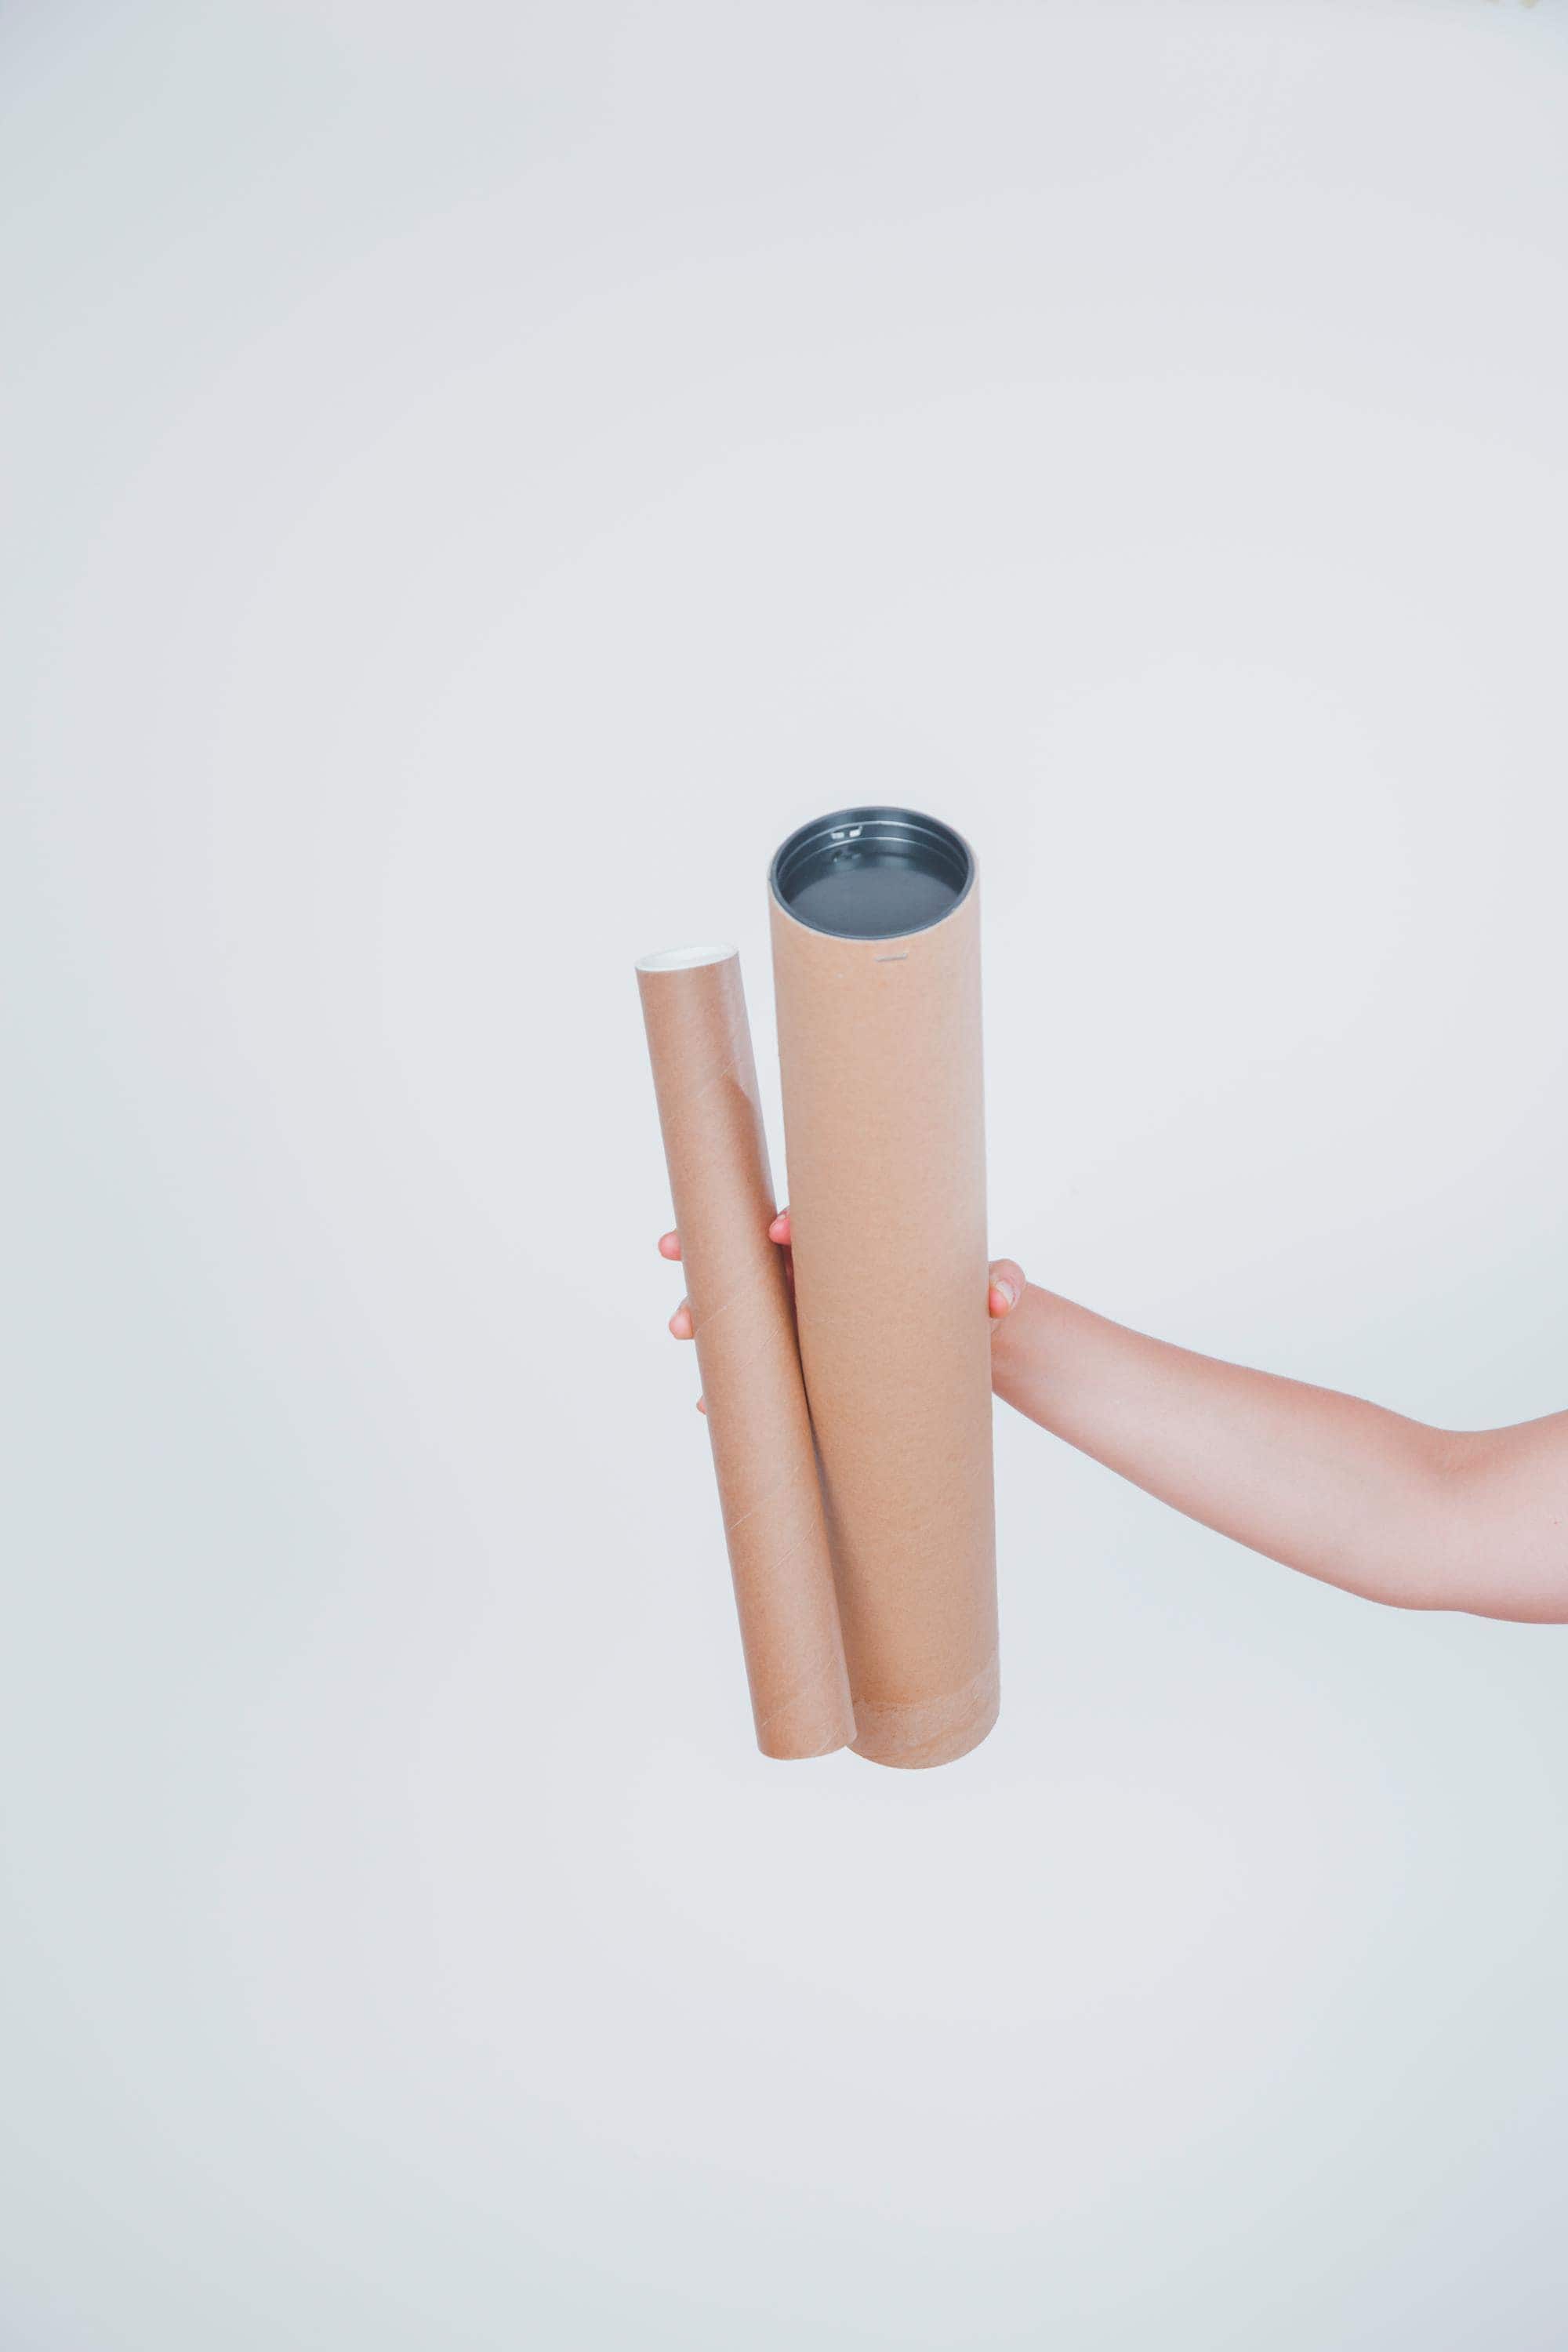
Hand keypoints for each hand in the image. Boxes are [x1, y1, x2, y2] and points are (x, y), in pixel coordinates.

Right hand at [658, 1213, 1024, 1411]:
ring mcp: (807, 1317)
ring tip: (678, 1325)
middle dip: (713, 1252)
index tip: (778, 1229)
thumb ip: (1001, 1282)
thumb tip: (1000, 1296)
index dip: (792, 1221)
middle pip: (756, 1256)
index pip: (815, 1222)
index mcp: (855, 1245)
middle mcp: (820, 1274)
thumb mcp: (992, 1287)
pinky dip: (733, 1387)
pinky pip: (760, 1369)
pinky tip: (706, 1405)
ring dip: (705, 1312)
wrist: (967, 1343)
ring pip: (744, 1310)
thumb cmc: (972, 1299)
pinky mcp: (806, 1361)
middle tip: (674, 1247)